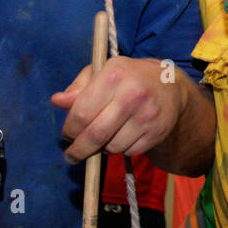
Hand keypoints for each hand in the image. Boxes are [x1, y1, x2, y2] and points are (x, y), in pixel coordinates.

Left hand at [52, 57, 181, 161]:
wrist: (170, 85)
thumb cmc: (128, 77)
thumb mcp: (103, 72)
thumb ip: (78, 88)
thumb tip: (57, 101)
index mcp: (114, 75)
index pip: (81, 113)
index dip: (70, 129)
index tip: (67, 134)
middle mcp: (132, 95)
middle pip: (95, 136)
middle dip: (79, 150)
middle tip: (71, 155)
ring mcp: (147, 115)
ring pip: (111, 147)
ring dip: (101, 148)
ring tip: (103, 137)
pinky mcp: (158, 132)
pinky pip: (129, 152)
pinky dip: (120, 149)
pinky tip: (122, 136)